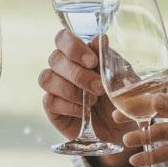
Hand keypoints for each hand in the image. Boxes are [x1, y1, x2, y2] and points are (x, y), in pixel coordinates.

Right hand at [36, 28, 136, 166]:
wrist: (120, 128)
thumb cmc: (119, 96)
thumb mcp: (119, 77)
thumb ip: (107, 58)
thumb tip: (100, 38)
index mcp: (78, 54)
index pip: (62, 38)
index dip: (73, 47)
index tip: (92, 61)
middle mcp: (63, 67)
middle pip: (55, 58)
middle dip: (78, 74)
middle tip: (98, 88)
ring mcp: (54, 87)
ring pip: (47, 78)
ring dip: (71, 90)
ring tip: (92, 101)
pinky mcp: (52, 107)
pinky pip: (49, 101)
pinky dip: (68, 106)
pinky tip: (83, 112)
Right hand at [122, 82, 167, 166]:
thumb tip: (153, 100)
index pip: (165, 91)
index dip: (145, 95)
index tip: (125, 98)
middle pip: (159, 112)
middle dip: (138, 115)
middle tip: (117, 117)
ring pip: (161, 132)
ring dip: (144, 137)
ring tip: (126, 141)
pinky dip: (153, 156)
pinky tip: (138, 160)